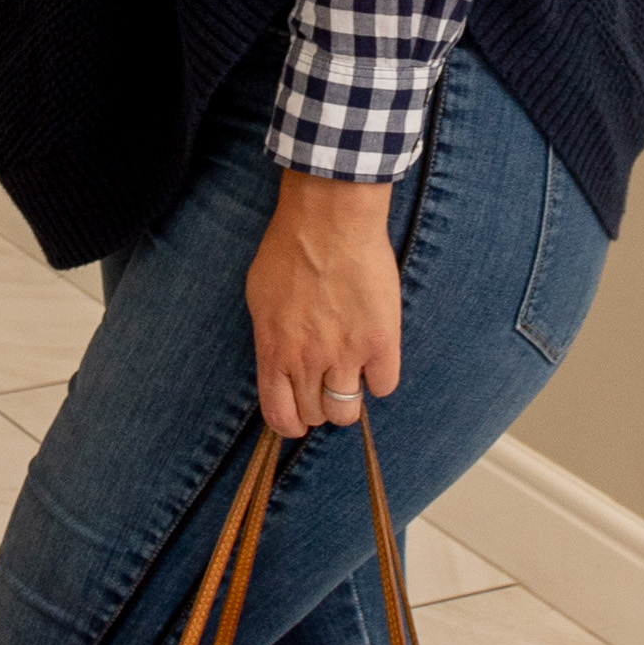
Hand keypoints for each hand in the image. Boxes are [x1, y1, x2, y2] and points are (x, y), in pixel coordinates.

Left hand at [246, 171, 399, 435]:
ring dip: (348, 397)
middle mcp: (307, 360)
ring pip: (348, 411)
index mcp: (274, 350)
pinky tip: (374, 356)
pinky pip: (384, 386)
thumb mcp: (260, 296)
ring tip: (350, 373)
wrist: (329, 220)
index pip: (278, 414)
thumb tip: (277, 363)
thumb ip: (269, 337)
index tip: (298, 419)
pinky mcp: (380, 342)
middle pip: (316, 415)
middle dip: (319, 404)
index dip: (290, 424)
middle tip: (325, 382)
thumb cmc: (288, 248)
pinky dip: (379, 377)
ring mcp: (345, 355)